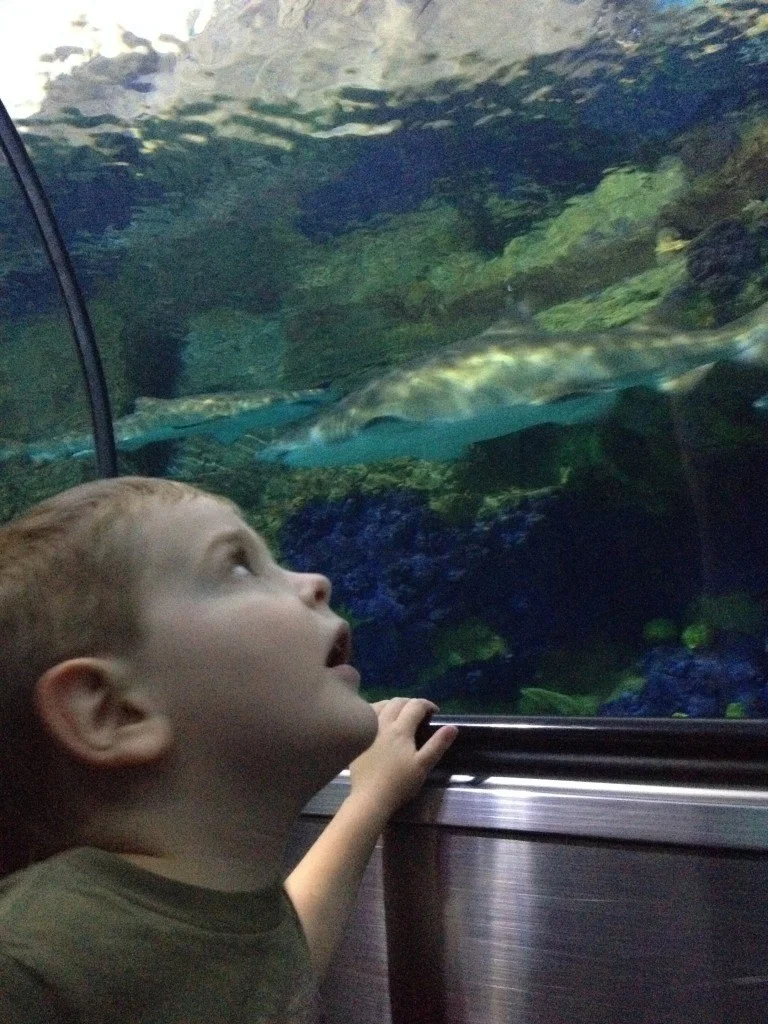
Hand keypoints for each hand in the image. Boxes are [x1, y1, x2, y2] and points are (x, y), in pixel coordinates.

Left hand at [348, 698, 458, 819]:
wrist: (370, 797)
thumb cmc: (399, 783)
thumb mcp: (423, 765)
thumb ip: (438, 744)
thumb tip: (452, 727)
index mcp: (400, 728)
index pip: (415, 705)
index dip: (427, 705)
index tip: (435, 712)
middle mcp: (383, 723)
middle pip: (397, 701)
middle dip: (411, 702)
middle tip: (420, 713)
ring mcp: (368, 729)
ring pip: (380, 704)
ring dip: (393, 704)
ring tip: (400, 713)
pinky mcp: (359, 737)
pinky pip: (367, 714)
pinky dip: (377, 710)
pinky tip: (380, 720)